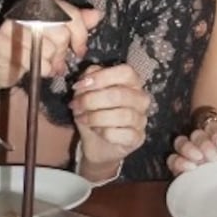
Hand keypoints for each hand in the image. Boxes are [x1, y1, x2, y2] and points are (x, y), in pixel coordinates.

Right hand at [0, 2, 100, 94]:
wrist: (3, 63)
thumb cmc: (34, 46)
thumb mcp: (59, 34)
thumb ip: (77, 23)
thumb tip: (97, 14)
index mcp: (43, 2)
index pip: (70, 14)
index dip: (80, 35)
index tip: (80, 51)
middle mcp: (26, 9)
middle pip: (60, 33)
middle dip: (63, 52)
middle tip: (60, 62)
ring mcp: (12, 25)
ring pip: (46, 48)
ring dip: (51, 63)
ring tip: (49, 66)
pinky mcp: (0, 43)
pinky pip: (31, 59)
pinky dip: (40, 69)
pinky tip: (38, 69)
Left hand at [69, 63, 150, 179]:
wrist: (99, 144)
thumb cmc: (95, 114)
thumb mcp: (88, 94)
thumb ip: (89, 79)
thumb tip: (87, 76)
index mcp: (133, 82)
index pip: (126, 72)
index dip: (101, 77)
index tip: (79, 86)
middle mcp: (141, 98)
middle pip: (120, 94)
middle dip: (91, 100)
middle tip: (75, 105)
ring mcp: (141, 119)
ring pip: (121, 115)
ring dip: (95, 117)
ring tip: (81, 118)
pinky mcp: (137, 138)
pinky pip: (119, 133)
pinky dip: (103, 132)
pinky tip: (95, 131)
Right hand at [167, 98, 216, 175]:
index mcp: (216, 135)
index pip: (208, 125)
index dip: (214, 132)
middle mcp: (202, 144)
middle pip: (194, 134)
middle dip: (203, 142)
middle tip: (213, 155)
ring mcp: (192, 157)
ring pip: (180, 143)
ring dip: (188, 148)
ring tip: (199, 159)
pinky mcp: (183, 171)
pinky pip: (172, 160)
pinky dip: (178, 161)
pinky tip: (190, 167)